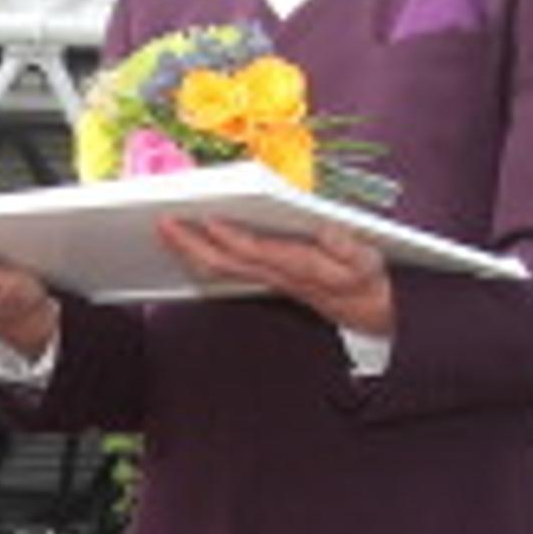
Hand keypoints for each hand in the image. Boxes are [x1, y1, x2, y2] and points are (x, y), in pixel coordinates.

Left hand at [156, 213, 395, 338]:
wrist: (367, 314)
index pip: (261, 252)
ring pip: (220, 269)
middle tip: (165, 222)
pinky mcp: (263, 278)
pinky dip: (200, 257)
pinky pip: (224, 271)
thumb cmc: (365, 280)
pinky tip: (184, 244)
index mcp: (302, 266)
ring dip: (190, 250)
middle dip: (193, 244)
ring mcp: (267, 279)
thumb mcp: (368, 261)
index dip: (234, 237)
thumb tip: (326, 227)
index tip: (209, 219)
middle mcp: (277, 274)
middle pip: (228, 262)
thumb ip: (347, 245)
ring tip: (166, 228)